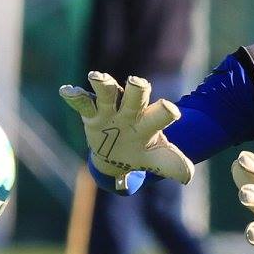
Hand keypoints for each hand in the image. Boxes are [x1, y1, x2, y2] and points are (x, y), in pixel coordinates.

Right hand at [58, 72, 193, 190]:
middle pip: (136, 97)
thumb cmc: (143, 152)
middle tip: (138, 83)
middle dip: (137, 89)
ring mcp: (111, 110)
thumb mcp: (157, 160)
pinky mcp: (92, 114)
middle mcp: (132, 111)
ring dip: (103, 84)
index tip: (172, 111)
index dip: (165, 113)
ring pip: (109, 93)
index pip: (160, 115)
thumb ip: (171, 165)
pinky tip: (66, 91)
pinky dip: (74, 96)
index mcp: (150, 122)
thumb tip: (187, 176)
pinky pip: (83, 103)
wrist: (119, 154)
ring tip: (96, 78)